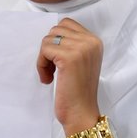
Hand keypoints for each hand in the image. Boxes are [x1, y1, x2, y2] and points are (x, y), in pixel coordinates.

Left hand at [36, 18, 102, 134]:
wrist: (81, 113)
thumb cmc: (78, 91)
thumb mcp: (82, 61)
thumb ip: (73, 44)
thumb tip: (52, 34)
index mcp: (95, 41)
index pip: (67, 24)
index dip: (57, 40)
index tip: (58, 60)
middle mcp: (91, 42)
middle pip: (55, 30)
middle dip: (49, 48)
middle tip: (52, 69)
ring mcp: (81, 48)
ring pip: (48, 39)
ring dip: (44, 58)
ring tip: (50, 75)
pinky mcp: (69, 57)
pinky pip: (44, 50)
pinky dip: (41, 65)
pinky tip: (48, 79)